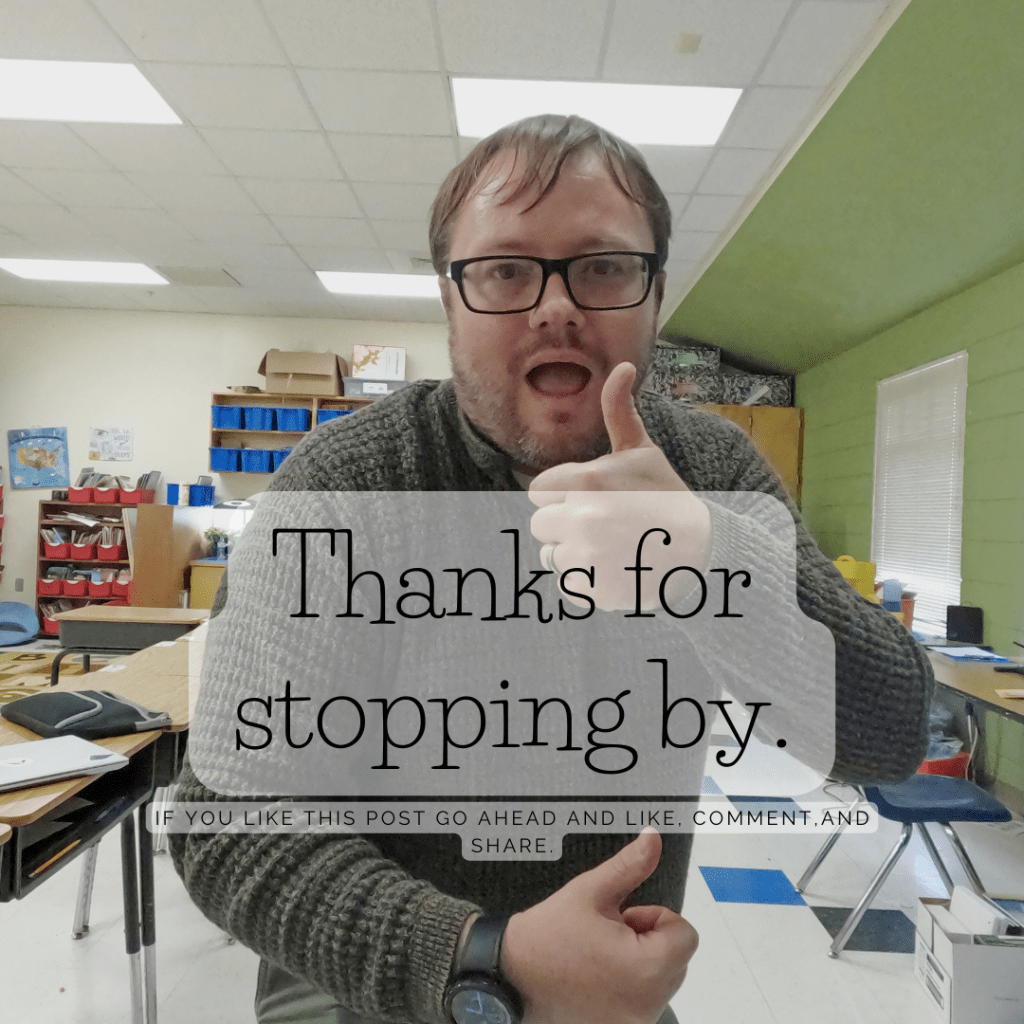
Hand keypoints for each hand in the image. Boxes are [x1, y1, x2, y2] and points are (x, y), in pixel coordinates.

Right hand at [500, 828, 698, 1023]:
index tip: (626, 916)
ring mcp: (633, 1022)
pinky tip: (597, 975)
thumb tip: (652, 838)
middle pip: (676, 959)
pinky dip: (629, 986)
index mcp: (645, 968)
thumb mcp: (590, 891)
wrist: (509, 976)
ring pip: (661, 980)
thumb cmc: (547, 936)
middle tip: (609, 932)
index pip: (685, 935)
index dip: (656, 917)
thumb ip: (629, 866)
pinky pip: (643, 1001)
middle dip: (649, 939)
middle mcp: (646, 1004)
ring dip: (640, 962)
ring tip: (600, 954)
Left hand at [529, 363, 710, 611]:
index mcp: (587, 481)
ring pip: (551, 556)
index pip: (538, 490)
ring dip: (573, 553)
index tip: (594, 498)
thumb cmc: (666, 497)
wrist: (702, 551)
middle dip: (566, 524)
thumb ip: (619, 411)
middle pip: (541, 525)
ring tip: (611, 547)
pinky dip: (585, 581)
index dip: (562, 493)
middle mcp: (582, 519)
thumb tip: (623, 364)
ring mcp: (588, 558)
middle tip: (605, 524)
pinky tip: (614, 569)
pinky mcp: (593, 590)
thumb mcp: (643, 451)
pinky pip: (566, 584)